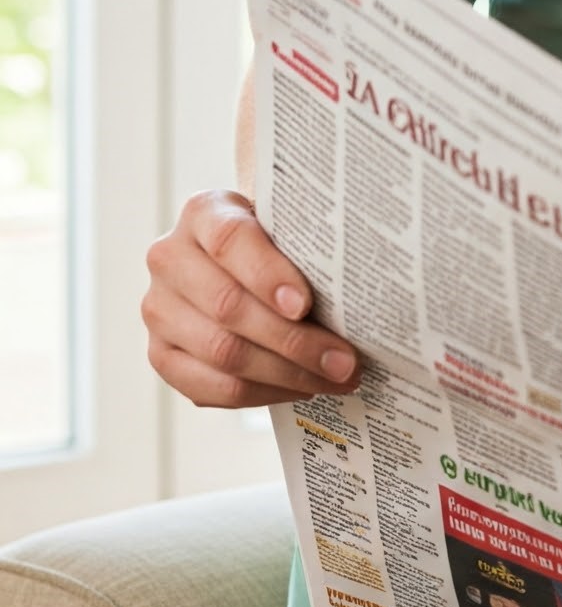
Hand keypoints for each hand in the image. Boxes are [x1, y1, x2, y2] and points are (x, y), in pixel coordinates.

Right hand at [142, 189, 358, 406]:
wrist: (237, 261)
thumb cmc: (278, 240)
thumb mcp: (287, 224)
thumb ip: (306, 244)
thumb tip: (358, 290)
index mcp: (203, 212)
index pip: (230, 240)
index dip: (267, 274)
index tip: (306, 305)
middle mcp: (170, 258)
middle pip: (229, 307)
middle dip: (294, 340)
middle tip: (345, 362)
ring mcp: (158, 309)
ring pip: (222, 352)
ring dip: (287, 373)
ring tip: (335, 379)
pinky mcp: (160, 354)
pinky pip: (209, 387)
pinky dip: (262, 393)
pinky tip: (302, 389)